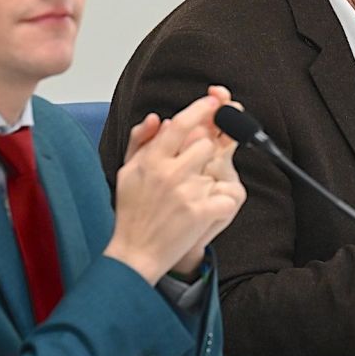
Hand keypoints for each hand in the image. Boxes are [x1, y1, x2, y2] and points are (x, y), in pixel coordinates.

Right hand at [105, 90, 244, 283]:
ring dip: (208, 183)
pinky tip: (202, 215)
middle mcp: (169, 173)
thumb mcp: (127, 171)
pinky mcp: (201, 212)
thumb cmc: (132, 212)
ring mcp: (187, 192)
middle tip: (188, 175)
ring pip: (216, 171)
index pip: (181, 124)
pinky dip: (220, 206)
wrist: (135, 253)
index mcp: (151, 160)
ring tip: (188, 200)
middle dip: (202, 156)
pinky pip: (227, 197)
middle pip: (205, 144)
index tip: (215, 102)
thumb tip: (159, 118)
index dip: (202, 109)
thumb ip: (141, 140)